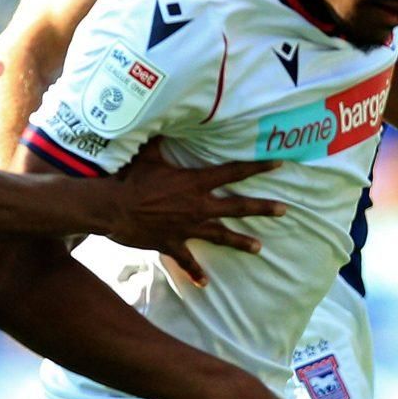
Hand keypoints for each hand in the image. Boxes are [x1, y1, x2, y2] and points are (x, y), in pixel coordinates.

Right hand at [104, 141, 285, 285]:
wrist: (113, 207)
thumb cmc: (130, 178)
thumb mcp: (149, 153)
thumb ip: (163, 138)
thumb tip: (165, 115)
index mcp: (195, 182)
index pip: (233, 172)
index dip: (257, 167)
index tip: (279, 164)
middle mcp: (198, 206)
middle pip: (238, 207)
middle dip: (263, 208)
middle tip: (284, 210)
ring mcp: (187, 227)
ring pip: (221, 236)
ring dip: (241, 242)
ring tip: (259, 248)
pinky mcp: (172, 243)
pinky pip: (187, 260)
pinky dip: (195, 272)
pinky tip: (205, 283)